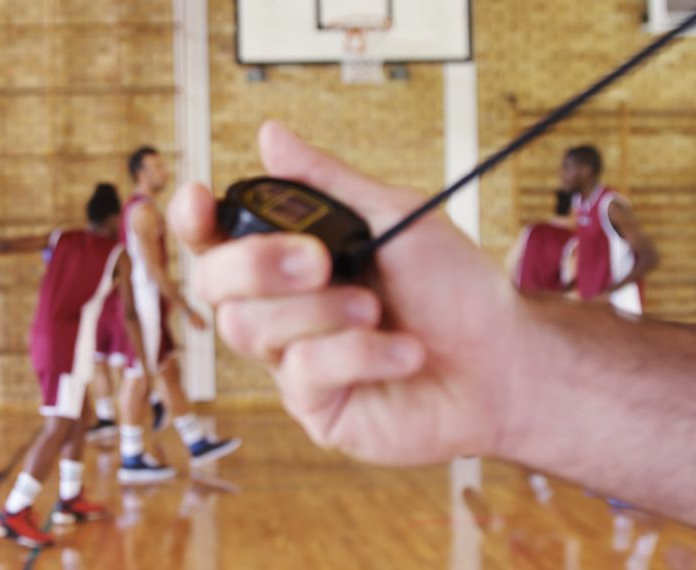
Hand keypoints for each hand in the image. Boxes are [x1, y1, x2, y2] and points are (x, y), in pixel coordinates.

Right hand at [168, 122, 527, 465]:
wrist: (502, 361)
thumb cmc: (454, 288)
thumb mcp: (395, 218)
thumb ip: (328, 183)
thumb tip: (270, 135)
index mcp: (291, 257)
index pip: (215, 239)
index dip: (193, 220)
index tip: (202, 200)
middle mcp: (281, 308)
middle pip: (213, 283)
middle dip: (259, 264)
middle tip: (321, 260)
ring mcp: (292, 360)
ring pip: (250, 327)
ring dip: (322, 311)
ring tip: (378, 309)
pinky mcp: (314, 406)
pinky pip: (302, 371)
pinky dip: (359, 353)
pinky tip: (403, 352)